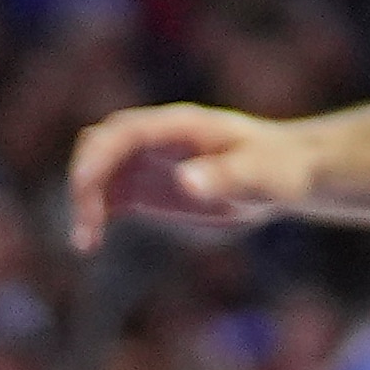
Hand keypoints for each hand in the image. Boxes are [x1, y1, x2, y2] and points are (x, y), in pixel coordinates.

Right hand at [66, 105, 315, 249]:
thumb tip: (185, 180)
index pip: (126, 130)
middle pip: (99, 144)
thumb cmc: (280, 169)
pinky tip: (90, 242)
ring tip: (87, 242)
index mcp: (183, 126)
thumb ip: (228, 177)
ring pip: (96, 168)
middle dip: (84, 179)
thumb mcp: (263, 176)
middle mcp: (159, 137)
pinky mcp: (147, 185)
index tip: (84, 187)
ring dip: (83, 200)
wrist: (287, 172)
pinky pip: (106, 192)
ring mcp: (150, 160)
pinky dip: (92, 212)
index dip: (98, 155)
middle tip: (89, 227)